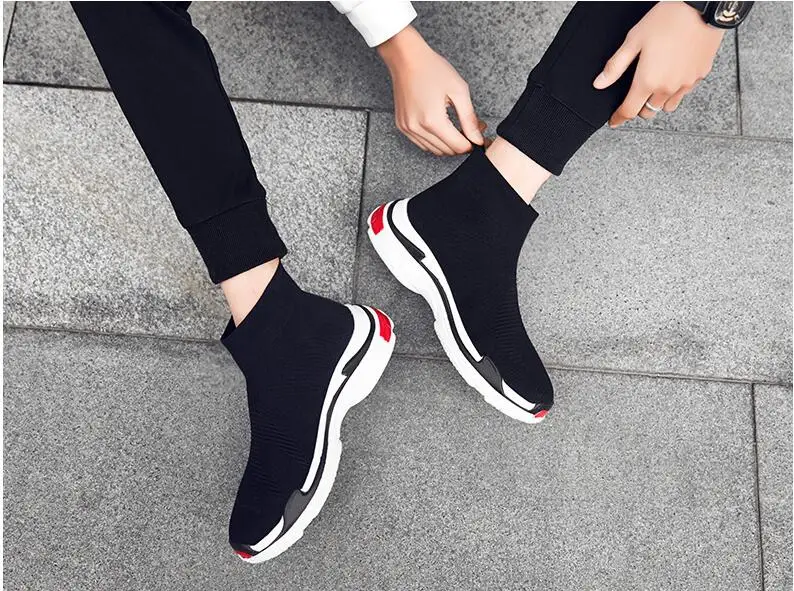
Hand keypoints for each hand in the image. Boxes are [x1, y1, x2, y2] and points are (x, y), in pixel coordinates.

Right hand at [378, 26, 484, 154]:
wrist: (407, 58)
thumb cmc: (432, 69)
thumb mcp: (459, 91)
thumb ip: (469, 119)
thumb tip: (478, 139)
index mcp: (432, 120)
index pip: (458, 146)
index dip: (472, 144)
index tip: (480, 138)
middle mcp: (417, 128)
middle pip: (447, 151)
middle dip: (462, 144)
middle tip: (471, 130)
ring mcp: (408, 128)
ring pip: (434, 150)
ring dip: (449, 145)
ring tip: (457, 128)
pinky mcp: (402, 126)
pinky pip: (422, 144)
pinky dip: (435, 141)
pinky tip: (443, 128)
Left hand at [593, 2, 724, 126]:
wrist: (702, 7)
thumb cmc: (668, 19)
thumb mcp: (634, 40)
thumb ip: (615, 66)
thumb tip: (599, 83)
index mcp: (648, 81)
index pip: (629, 111)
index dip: (619, 118)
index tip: (614, 121)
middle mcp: (667, 87)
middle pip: (648, 111)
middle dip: (638, 108)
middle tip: (634, 96)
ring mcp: (686, 83)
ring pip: (667, 106)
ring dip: (657, 102)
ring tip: (654, 86)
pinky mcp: (700, 76)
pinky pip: (684, 93)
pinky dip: (675, 91)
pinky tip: (671, 75)